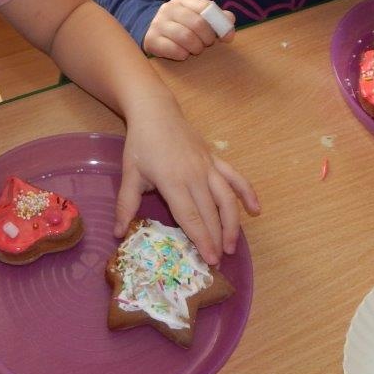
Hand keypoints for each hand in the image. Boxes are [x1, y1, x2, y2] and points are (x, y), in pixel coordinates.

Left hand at [113, 95, 259, 263]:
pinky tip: (256, 209)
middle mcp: (195, 175)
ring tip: (232, 245)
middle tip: (218, 262)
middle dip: (216, 239)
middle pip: (210, 212)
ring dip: (232, 223)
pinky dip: (247, 193)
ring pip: (227, 199)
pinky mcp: (215, 159)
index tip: (209, 260)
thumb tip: (118, 233)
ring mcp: (208, 166)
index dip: (201, 239)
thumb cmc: (141, 144)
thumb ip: (126, 204)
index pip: (190, 216)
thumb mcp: (130, 174)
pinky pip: (235, 177)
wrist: (156, 111)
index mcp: (173, 181)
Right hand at [143, 0, 235, 59]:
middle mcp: (168, 9)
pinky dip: (183, 55)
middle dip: (208, 38)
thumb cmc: (181, 24)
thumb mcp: (198, 16)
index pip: (205, 7)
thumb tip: (230, 24)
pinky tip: (183, 53)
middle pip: (197, 23)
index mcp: (183, 1)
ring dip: (196, 47)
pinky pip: (175, 50)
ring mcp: (158, 24)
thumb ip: (217, 18)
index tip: (226, 36)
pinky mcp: (151, 40)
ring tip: (196, 49)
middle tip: (207, 43)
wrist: (150, 31)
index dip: (220, 22)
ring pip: (186, 37)